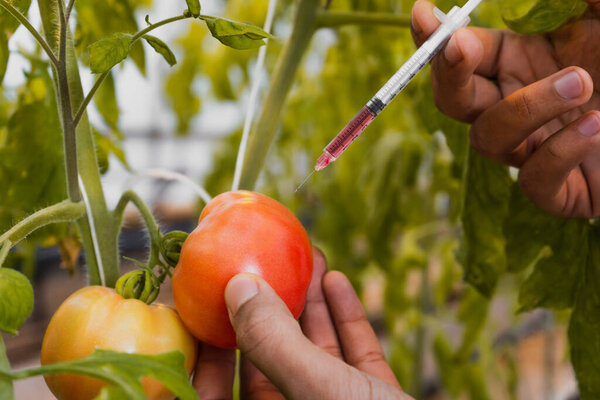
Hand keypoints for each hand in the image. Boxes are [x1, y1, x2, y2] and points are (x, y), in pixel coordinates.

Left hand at [192, 248, 411, 399]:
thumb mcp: (322, 392)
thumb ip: (275, 343)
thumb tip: (238, 287)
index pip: (221, 388)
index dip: (212, 341)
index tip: (215, 293)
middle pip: (270, 360)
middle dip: (271, 306)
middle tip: (270, 263)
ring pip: (314, 354)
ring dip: (310, 304)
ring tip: (308, 259)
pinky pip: (353, 359)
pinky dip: (346, 320)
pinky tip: (338, 283)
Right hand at [412, 0, 599, 217]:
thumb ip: (569, 0)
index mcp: (525, 62)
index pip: (464, 54)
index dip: (436, 38)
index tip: (424, 14)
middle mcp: (523, 105)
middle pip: (453, 101)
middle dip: (448, 76)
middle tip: (460, 50)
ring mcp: (538, 149)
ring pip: (488, 139)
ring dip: (523, 110)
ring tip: (580, 83)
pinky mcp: (561, 190)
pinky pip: (533, 180)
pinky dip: (558, 153)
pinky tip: (596, 127)